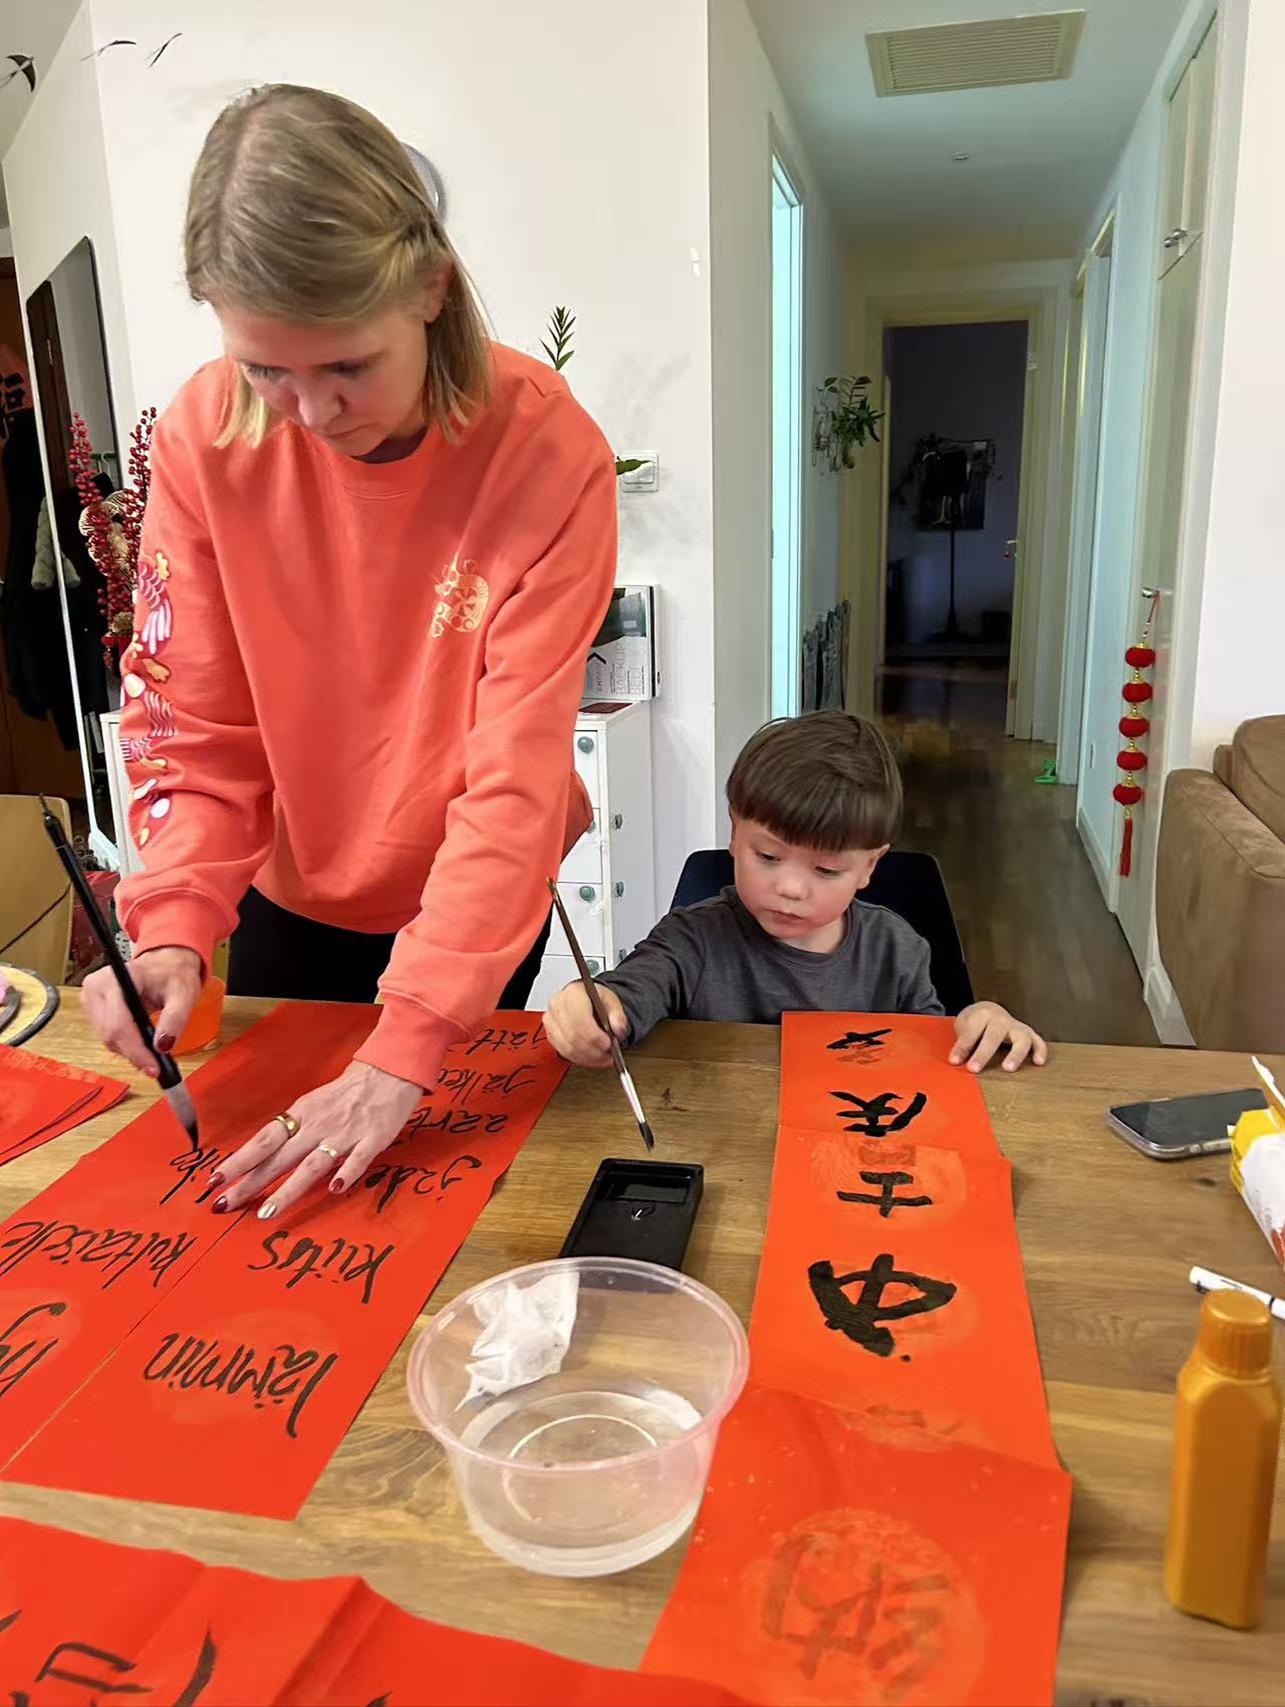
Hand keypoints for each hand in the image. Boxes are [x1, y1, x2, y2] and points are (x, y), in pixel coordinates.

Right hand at [81, 946, 201, 1075]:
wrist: (165, 962)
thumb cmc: (173, 972)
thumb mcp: (184, 993)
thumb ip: (175, 1019)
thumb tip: (163, 1045)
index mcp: (116, 979)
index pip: (119, 1024)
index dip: (136, 1051)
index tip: (153, 1067)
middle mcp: (96, 988)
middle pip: (110, 1035)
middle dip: (135, 1054)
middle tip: (156, 1065)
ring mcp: (91, 998)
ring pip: (107, 1039)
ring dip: (130, 1051)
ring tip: (151, 1054)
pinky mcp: (93, 1009)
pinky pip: (107, 1035)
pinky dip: (125, 1045)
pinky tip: (141, 1044)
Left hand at [212, 1059, 424, 1218]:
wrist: (388, 1071)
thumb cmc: (348, 1091)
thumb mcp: (313, 1105)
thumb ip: (294, 1131)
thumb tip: (265, 1156)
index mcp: (301, 1115)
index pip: (262, 1141)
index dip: (238, 1161)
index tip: (215, 1180)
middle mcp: (317, 1126)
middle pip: (278, 1157)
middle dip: (249, 1183)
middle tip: (224, 1204)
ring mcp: (344, 1134)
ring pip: (311, 1165)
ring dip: (287, 1189)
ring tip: (266, 1213)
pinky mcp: (372, 1140)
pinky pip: (357, 1159)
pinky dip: (346, 1173)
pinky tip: (334, 1189)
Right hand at [544, 981, 627, 1067]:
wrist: (586, 1001)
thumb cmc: (596, 1000)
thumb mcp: (612, 1003)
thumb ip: (618, 1016)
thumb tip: (618, 1029)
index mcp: (573, 992)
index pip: (579, 1018)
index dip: (593, 1035)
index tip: (608, 1043)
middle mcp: (558, 1005)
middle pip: (573, 1035)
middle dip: (593, 1050)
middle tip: (608, 1055)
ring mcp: (551, 1020)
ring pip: (567, 1047)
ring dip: (588, 1057)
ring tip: (603, 1058)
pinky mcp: (551, 1034)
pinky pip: (563, 1052)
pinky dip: (580, 1059)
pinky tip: (592, 1059)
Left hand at [950, 1002, 1047, 1073]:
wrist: (989, 1010)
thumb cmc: (976, 1023)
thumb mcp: (964, 1027)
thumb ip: (963, 1043)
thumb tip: (956, 1061)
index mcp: (982, 1015)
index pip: (972, 1032)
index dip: (962, 1047)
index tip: (954, 1061)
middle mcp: (1001, 1020)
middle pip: (994, 1035)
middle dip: (984, 1053)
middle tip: (974, 1068)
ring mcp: (1016, 1027)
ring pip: (1020, 1038)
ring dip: (1015, 1053)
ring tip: (1008, 1068)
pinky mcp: (1028, 1034)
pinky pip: (1038, 1041)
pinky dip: (1040, 1050)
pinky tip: (1038, 1062)